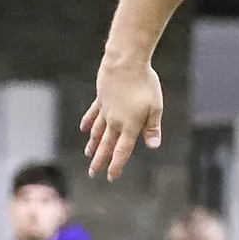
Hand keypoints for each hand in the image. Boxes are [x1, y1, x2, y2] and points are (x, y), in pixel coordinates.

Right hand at [81, 57, 163, 180]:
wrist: (125, 62)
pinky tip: (83, 129)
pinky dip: (88, 122)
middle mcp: (115, 121)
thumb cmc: (145, 84)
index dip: (117, 165)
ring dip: (93, 144)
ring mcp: (106, 110)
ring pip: (97, 131)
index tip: (111, 177)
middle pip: (106, 145)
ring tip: (88, 154)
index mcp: (130, 126)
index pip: (122, 151)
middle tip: (92, 173)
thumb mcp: (155, 107)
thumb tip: (153, 146)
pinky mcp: (101, 98)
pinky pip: (93, 114)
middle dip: (100, 161)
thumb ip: (152, 127)